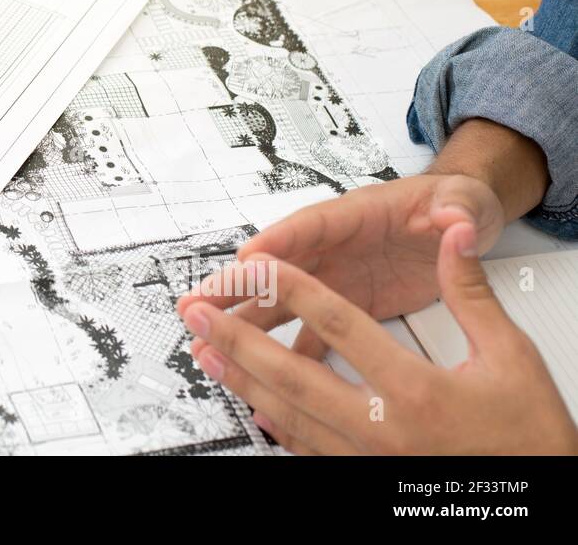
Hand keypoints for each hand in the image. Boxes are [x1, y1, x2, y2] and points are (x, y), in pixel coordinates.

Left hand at [178, 224, 577, 453]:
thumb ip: (471, 293)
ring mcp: (370, 459)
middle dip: (238, 338)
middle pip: (294, 374)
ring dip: (242, 379)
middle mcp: (385, 430)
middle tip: (196, 312)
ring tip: (205, 352)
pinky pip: (306, 446)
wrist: (543, 502)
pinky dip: (272, 419)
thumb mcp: (511, 357)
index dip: (295, 289)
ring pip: (289, 414)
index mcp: (419, 393)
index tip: (258, 265)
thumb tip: (456, 236)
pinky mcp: (365, 477)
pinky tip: (249, 401)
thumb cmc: (531, 439)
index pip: (341, 326)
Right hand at [219, 173, 505, 357]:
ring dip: (247, 321)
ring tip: (208, 338)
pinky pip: (310, 329)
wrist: (462, 224)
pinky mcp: (347, 304)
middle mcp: (334, 245)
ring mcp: (336, 277)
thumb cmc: (453, 204)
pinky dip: (286, 350)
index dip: (277, 243)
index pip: (310, 226)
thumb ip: (455, 211)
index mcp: (356, 215)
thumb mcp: (460, 202)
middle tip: (199, 302)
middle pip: (276, 265)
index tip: (247, 259)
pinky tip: (264, 373)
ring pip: (282, 301)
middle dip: (237, 284)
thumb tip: (455, 220)